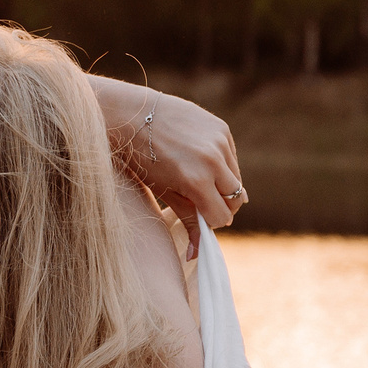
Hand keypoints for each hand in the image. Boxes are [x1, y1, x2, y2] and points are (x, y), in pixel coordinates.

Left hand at [95, 80, 245, 249]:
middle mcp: (213, 160)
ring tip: (198, 178)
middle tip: (202, 201)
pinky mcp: (221, 128)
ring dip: (223, 184)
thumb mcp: (162, 191)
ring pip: (236, 178)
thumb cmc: (140, 157)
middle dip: (221, 204)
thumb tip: (196, 254)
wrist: (132, 114)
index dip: (210, 221)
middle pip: (236, 198)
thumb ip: (187, 218)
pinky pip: (231, 157)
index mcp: (197, 180)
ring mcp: (220, 141)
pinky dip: (221, 164)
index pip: (222, 215)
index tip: (199, 217)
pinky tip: (199, 159)